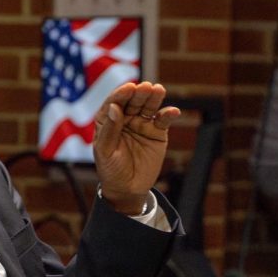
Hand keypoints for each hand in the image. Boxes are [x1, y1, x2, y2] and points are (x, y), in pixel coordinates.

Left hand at [92, 82, 180, 214]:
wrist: (127, 188)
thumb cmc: (110, 169)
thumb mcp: (105, 151)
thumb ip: (110, 130)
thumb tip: (114, 107)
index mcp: (107, 121)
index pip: (113, 103)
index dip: (120, 94)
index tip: (129, 87)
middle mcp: (124, 119)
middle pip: (132, 102)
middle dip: (138, 94)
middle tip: (146, 87)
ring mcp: (141, 124)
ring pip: (148, 107)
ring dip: (153, 98)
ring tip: (158, 90)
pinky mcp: (157, 132)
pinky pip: (162, 120)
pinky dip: (168, 114)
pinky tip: (172, 111)